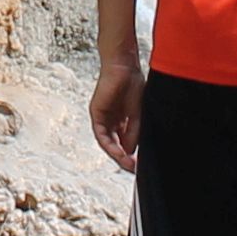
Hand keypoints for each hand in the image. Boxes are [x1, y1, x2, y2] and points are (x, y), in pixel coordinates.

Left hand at [91, 56, 144, 172]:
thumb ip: (134, 132)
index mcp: (122, 121)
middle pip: (116, 146)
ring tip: (127, 164)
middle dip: (124, 159)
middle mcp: (112, 122)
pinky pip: (101, 134)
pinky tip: (118, 152)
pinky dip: (109, 144)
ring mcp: (103, 118)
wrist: (125, 66)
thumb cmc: (133, 85)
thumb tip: (131, 151)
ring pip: (107, 143)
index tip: (140, 165)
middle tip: (134, 169)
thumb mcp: (138, 114)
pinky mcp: (96, 113)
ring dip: (116, 155)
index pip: (125, 143)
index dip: (132, 155)